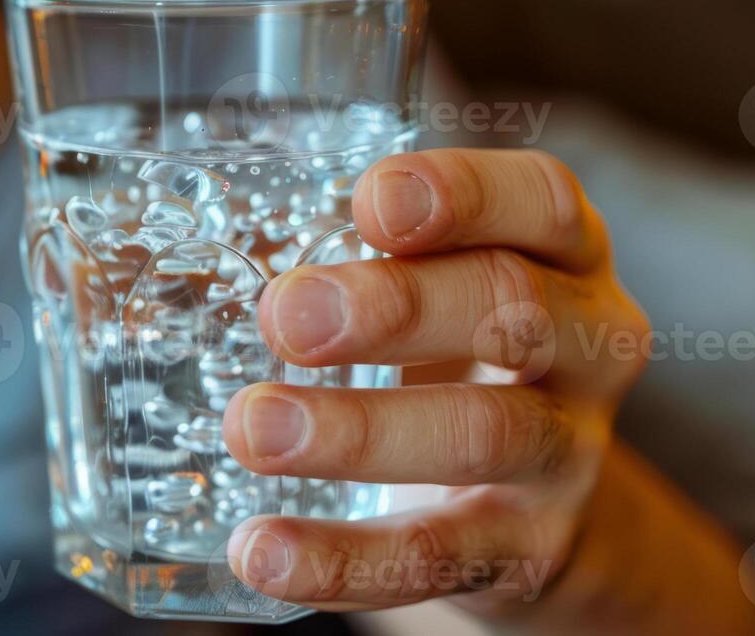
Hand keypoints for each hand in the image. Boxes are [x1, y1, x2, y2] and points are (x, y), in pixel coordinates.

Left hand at [220, 148, 648, 618]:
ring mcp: (567, 453)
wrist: (535, 504)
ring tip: (252, 427)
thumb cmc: (452, 350)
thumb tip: (168, 239)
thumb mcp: (432, 285)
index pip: (541, 203)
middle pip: (511, 306)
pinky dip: (341, 559)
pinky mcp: (528, 551)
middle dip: (395, 306)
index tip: (370, 202)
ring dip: (357, 432)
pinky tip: (261, 551)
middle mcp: (586, 346)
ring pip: (481, 433)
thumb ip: (345, 252)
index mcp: (561, 255)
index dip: (464, 195)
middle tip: (285, 315)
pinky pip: (437, 557)